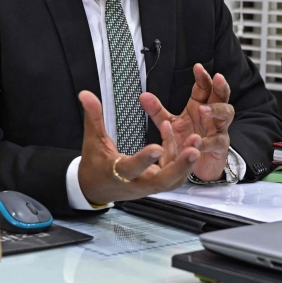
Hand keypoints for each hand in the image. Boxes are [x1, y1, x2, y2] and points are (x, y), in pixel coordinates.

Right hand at [76, 90, 201, 205]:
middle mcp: (136, 183)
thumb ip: (93, 116)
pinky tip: (182, 139)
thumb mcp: (92, 140)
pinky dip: (180, 159)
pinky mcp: (157, 184)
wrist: (97, 188)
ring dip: (186, 163)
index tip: (156, 147)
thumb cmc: (95, 164)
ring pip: (173, 180)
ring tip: (195, 140)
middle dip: (179, 166)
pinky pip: (173, 175)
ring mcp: (149, 186)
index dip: (144, 159)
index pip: (132, 168)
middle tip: (194, 150)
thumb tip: (86, 94)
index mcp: (117, 173)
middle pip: (162, 181)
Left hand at [140, 63, 233, 180]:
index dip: (203, 77)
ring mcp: (218, 130)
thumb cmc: (187, 140)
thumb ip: (157, 111)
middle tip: (217, 78)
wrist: (196, 164)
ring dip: (216, 110)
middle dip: (220, 87)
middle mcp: (212, 115)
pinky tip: (198, 140)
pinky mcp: (220, 147)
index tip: (197, 67)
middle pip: (221, 96)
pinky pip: (217, 141)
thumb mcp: (170, 124)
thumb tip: (143, 95)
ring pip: (226, 115)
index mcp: (200, 106)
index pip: (205, 87)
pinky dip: (208, 141)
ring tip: (203, 110)